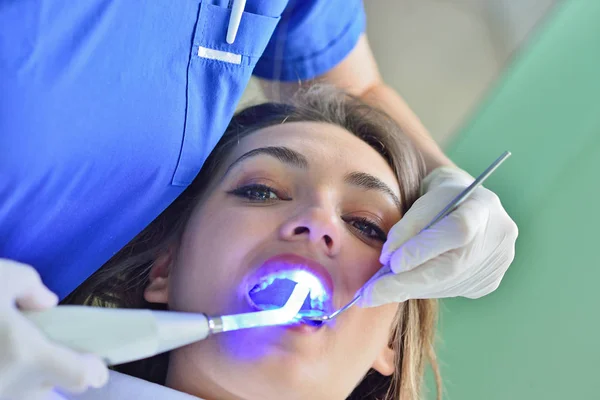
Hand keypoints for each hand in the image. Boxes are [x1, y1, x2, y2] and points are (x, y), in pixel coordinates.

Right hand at [0, 259, 107, 399]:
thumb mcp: (0, 276)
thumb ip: (29, 286)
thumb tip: (48, 302)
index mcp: (26, 353)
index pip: (80, 378)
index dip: (92, 371)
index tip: (97, 365)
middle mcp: (10, 384)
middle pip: (50, 389)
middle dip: (54, 373)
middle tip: (44, 348)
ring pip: (24, 394)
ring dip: (26, 379)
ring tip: (12, 351)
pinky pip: (5, 392)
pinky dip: (5, 378)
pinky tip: (0, 359)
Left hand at [359, 166, 517, 306]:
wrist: (464, 201)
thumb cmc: (437, 194)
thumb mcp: (421, 195)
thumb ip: (408, 224)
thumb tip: (388, 260)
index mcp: (483, 205)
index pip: (457, 231)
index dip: (423, 249)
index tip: (390, 262)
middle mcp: (499, 236)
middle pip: (451, 267)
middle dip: (406, 281)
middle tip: (370, 294)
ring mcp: (499, 262)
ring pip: (447, 284)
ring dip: (410, 288)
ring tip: (378, 290)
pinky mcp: (490, 280)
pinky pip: (450, 290)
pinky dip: (422, 288)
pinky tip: (404, 283)